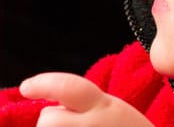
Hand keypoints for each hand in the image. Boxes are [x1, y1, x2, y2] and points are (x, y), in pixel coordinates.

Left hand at [20, 72, 153, 126]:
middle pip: (48, 118)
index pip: (70, 88)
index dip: (44, 84)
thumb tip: (51, 105)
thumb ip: (89, 102)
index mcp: (105, 106)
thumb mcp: (114, 109)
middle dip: (56, 120)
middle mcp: (92, 126)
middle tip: (77, 125)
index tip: (27, 87)